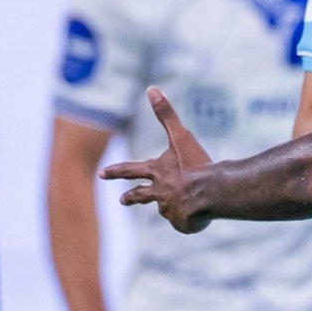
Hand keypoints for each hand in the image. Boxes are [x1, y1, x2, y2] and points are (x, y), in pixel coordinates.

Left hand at [100, 88, 212, 233]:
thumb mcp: (180, 136)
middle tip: (121, 199)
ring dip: (168, 206)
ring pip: (166, 207)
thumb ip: (166, 113)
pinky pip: (184, 220)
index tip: (102, 173)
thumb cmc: (194, 164)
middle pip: (140, 195)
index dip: (117, 170)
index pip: (131, 170)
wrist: (209, 193)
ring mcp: (168, 208)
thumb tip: (150, 88)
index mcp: (157, 171)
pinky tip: (198, 215)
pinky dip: (189, 217)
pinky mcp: (181, 222)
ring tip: (174, 208)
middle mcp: (159, 191)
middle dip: (131, 196)